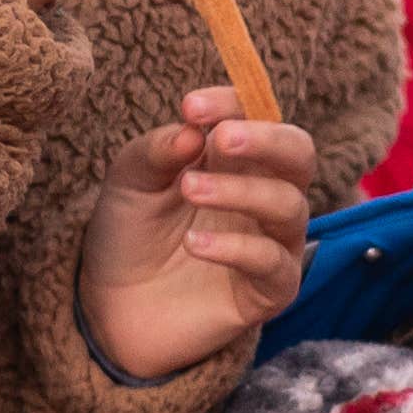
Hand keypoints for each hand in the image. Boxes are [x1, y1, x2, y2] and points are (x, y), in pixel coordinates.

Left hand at [77, 90, 319, 384]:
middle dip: (266, 138)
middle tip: (220, 139)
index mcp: (234, 158)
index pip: (256, 114)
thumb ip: (156, 151)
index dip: (231, 103)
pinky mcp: (270, 290)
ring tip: (189, 189)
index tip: (191, 107)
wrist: (114, 309)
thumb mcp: (128, 183)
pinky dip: (236, 247)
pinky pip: (273, 263)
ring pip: (289, 205)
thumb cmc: (131, 234)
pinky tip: (192, 243)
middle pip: (299, 152)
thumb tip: (191, 129)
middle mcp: (263, 192)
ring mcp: (272, 241)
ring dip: (241, 191)